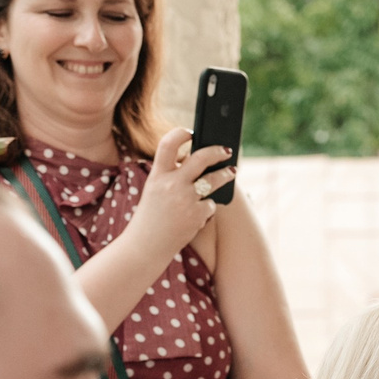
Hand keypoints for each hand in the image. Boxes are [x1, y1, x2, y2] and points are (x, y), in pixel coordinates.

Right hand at [118, 127, 234, 270]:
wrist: (146, 246)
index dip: (181, 133)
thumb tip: (200, 163)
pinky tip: (199, 214)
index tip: (191, 132)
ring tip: (232, 172)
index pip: (168, 144)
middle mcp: (172, 183)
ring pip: (214, 179)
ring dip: (226, 174)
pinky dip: (207, 208)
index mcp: (157, 175)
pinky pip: (210, 204)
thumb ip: (171, 176)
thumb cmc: (151, 217)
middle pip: (201, 157)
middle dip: (217, 151)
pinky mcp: (197, 214)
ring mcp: (186, 198)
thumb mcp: (154, 191)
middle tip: (226, 150)